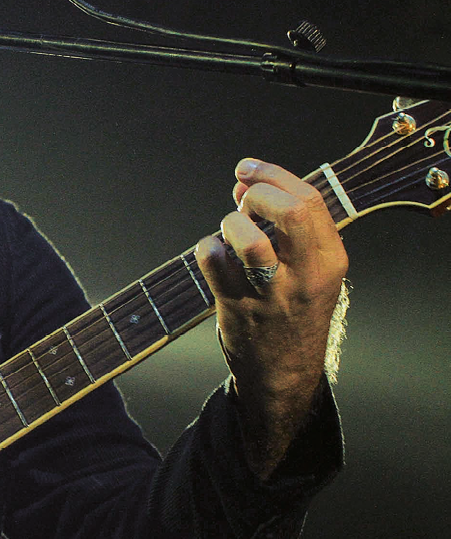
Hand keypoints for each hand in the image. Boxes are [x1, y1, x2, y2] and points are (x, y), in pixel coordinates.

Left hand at [194, 158, 347, 478]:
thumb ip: (285, 224)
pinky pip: (213, 261)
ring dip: (230, 223)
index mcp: (331, 259)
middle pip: (289, 212)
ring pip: (248, 238)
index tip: (247, 169)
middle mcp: (306, 276)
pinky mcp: (237, 307)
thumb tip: (244, 181)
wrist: (284, 370)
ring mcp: (271, 294)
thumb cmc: (293, 306)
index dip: (272, 174)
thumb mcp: (310, 267)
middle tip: (243, 203)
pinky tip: (214, 255)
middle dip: (258, 195)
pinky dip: (207, 247)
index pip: (310, 200)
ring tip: (230, 231)